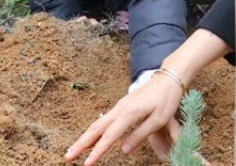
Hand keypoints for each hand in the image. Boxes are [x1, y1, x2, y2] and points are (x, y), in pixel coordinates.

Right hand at [64, 75, 182, 164]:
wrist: (168, 78)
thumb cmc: (166, 99)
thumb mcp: (158, 119)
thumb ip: (140, 134)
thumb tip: (123, 150)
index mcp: (129, 113)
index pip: (109, 136)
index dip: (97, 152)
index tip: (87, 164)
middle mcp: (119, 109)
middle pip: (95, 129)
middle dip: (81, 144)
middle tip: (68, 157)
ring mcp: (119, 107)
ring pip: (97, 124)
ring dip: (84, 138)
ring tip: (73, 150)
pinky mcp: (121, 107)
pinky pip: (103, 121)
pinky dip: (93, 131)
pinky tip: (89, 139)